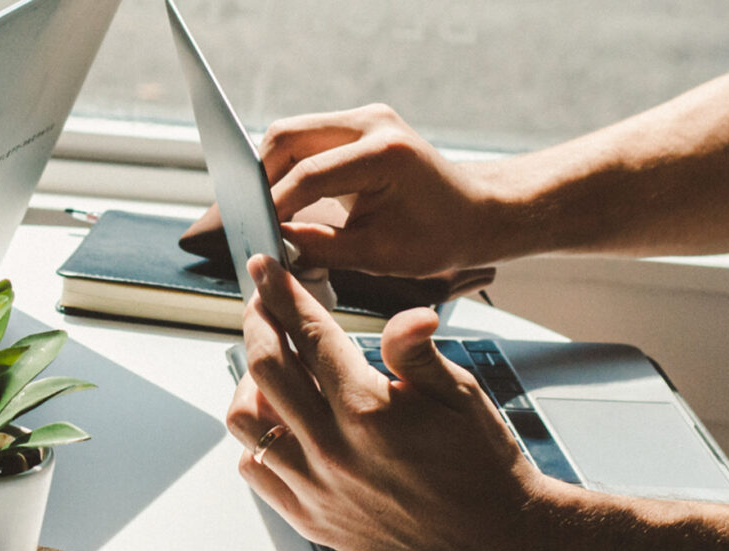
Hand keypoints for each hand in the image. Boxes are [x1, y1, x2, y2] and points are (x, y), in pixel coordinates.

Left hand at [226, 254, 559, 550]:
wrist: (493, 540)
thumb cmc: (482, 465)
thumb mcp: (460, 395)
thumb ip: (417, 352)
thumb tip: (408, 314)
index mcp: (368, 411)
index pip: (309, 335)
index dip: (282, 294)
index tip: (266, 269)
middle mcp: (332, 450)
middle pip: (264, 368)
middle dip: (257, 324)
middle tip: (262, 305)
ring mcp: (316, 488)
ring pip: (246, 421)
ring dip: (250, 383)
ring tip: (271, 367)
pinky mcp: (311, 519)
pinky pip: (255, 470)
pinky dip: (256, 440)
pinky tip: (279, 424)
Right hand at [260, 104, 518, 277]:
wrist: (477, 212)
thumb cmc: (440, 237)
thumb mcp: (379, 254)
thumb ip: (321, 248)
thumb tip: (273, 246)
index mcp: (384, 153)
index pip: (307, 175)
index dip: (274, 206)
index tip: (256, 234)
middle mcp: (372, 123)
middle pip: (287, 137)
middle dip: (261, 178)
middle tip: (251, 217)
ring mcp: (365, 118)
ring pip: (291, 133)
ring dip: (272, 169)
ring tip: (266, 210)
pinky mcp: (359, 125)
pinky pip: (307, 138)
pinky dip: (290, 166)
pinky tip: (285, 198)